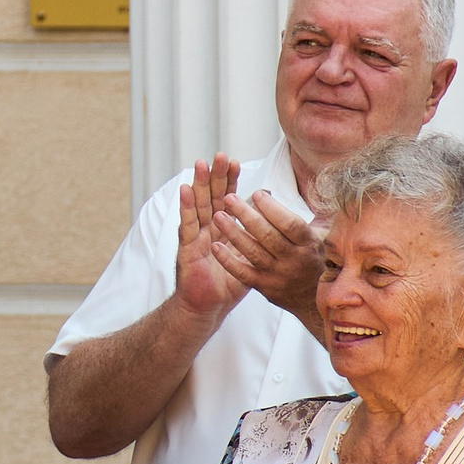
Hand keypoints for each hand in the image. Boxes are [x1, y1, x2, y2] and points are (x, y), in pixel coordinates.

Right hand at [173, 157, 252, 323]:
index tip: (235, 162)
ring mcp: (195, 237)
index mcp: (221, 229)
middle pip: (211, 197)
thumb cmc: (228, 285)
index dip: (229, 181)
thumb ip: (258, 237)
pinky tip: (184, 190)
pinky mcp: (186, 249)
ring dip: (199, 183)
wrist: (207, 307)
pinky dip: (185, 207)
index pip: (225, 199)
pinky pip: (188, 226)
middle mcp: (206, 229)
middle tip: (219, 155)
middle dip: (215, 175)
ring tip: (201, 163)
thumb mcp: (249, 257)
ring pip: (198, 206)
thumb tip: (279, 219)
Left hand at [210, 182, 323, 318]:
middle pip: (267, 235)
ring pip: (252, 251)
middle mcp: (294, 260)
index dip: (272, 208)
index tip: (257, 194)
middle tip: (229, 199)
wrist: (314, 300)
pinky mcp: (264, 287)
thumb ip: (317, 215)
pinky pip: (242, 273)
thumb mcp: (324, 237)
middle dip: (245, 215)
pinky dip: (228, 260)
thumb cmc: (315, 260)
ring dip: (233, 232)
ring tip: (219, 216)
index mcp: (309, 244)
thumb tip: (320, 187)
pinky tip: (216, 246)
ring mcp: (278, 275)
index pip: (289, 224)